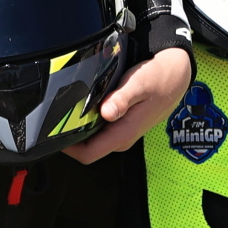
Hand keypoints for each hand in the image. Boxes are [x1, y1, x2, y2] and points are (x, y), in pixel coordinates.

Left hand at [64, 48, 192, 163]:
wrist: (176, 74)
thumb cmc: (160, 78)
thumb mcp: (140, 84)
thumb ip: (122, 99)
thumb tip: (106, 113)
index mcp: (124, 133)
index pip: (88, 154)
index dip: (67, 148)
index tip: (51, 132)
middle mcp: (121, 137)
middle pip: (86, 147)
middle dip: (69, 135)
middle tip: (55, 114)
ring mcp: (121, 132)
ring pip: (91, 137)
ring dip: (78, 126)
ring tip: (67, 107)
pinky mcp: (121, 123)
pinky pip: (98, 128)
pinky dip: (87, 119)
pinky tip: (83, 104)